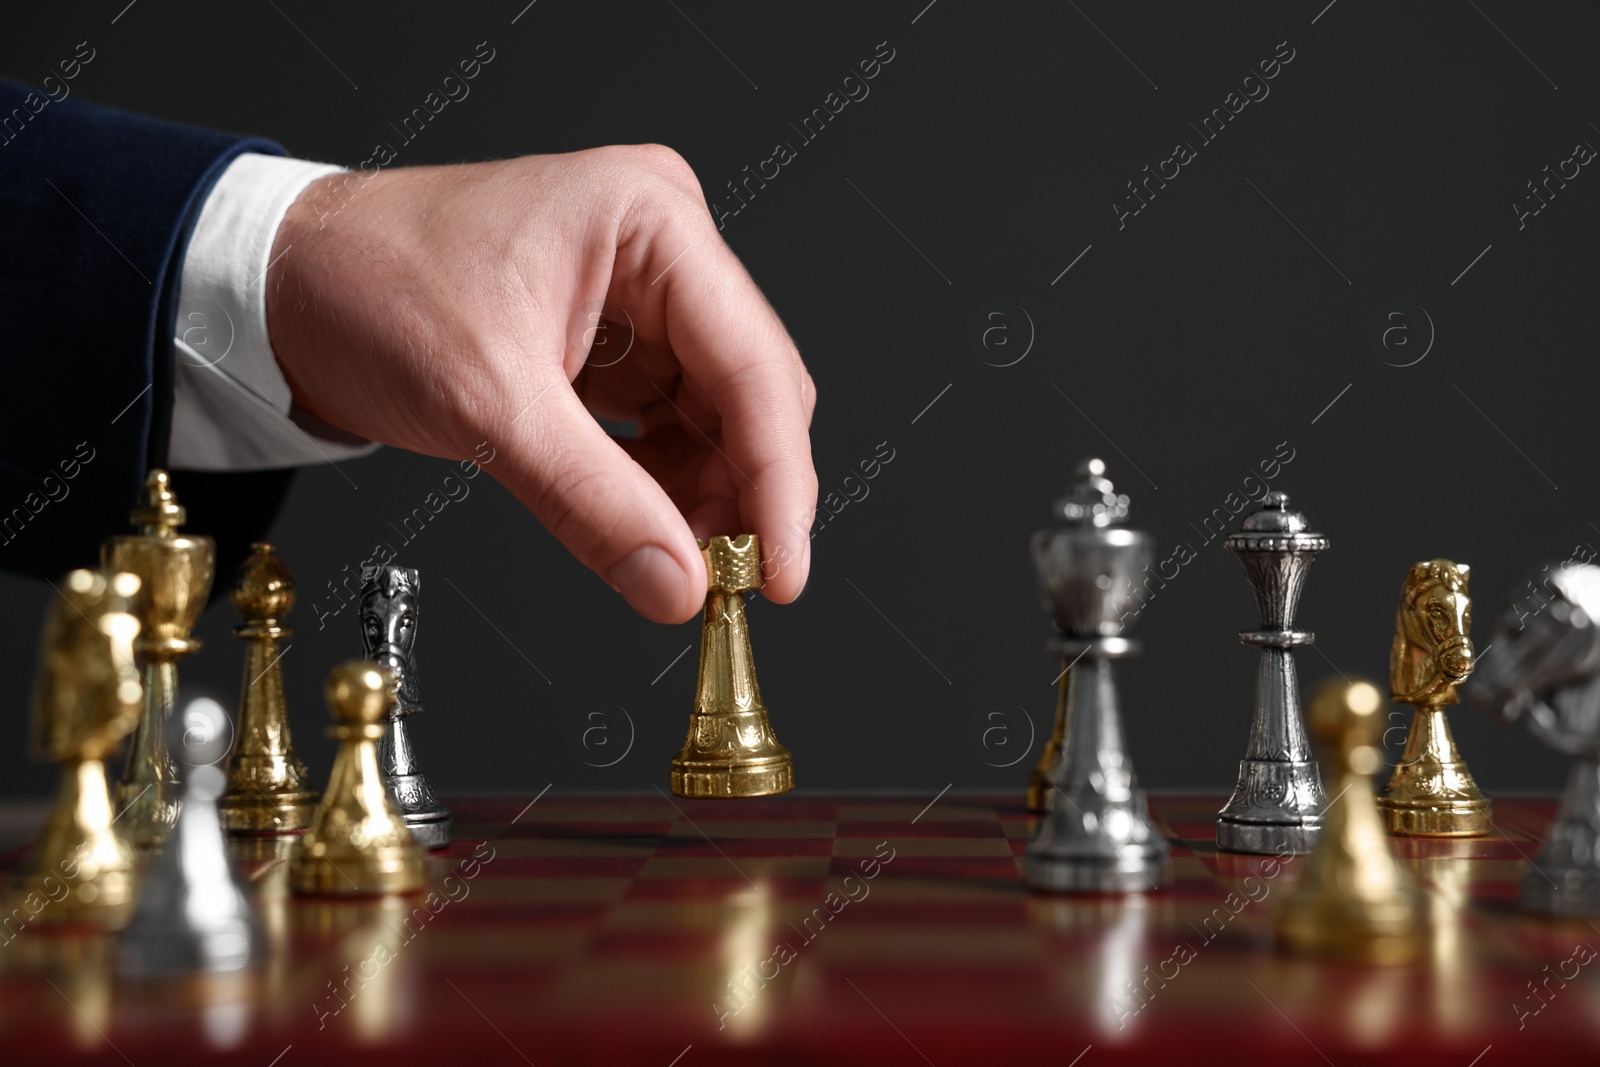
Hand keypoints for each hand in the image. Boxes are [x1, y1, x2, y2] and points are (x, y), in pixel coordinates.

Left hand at [265, 146, 817, 623]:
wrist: (288, 285)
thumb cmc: (368, 288)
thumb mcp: (487, 402)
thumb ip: (593, 501)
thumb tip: (678, 586)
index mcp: (652, 221)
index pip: (753, 366)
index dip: (778, 481)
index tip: (780, 572)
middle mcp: (664, 250)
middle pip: (751, 394)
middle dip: (743, 493)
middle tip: (727, 583)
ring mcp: (645, 296)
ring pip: (719, 420)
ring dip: (707, 498)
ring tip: (674, 561)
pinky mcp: (620, 341)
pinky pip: (673, 426)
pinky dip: (666, 485)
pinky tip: (647, 527)